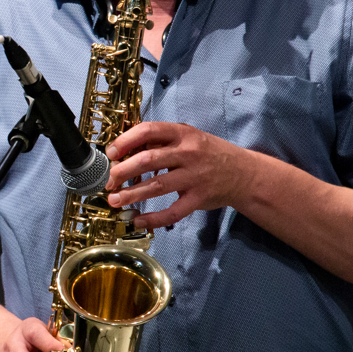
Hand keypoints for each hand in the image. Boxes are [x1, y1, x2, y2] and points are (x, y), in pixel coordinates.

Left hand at [104, 121, 254, 229]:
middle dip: (122, 171)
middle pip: (148, 160)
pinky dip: (153, 218)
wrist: (244, 172)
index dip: (125, 141)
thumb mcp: (188, 137)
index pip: (148, 131)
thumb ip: (161, 141)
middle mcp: (189, 153)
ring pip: (157, 185)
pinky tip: (137, 220)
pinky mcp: (199, 198)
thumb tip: (125, 150)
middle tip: (108, 181)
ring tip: (115, 200)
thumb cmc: (209, 153)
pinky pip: (173, 211)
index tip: (111, 153)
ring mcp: (195, 176)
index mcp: (182, 133)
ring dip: (132, 194)